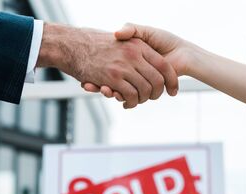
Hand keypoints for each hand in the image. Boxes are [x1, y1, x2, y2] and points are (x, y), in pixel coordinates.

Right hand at [36, 23, 177, 108]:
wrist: (72, 44)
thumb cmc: (94, 43)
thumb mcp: (120, 38)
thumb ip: (135, 48)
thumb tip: (149, 62)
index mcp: (139, 45)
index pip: (164, 66)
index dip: (171, 81)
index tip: (173, 91)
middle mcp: (134, 55)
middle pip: (157, 81)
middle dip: (157, 94)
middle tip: (152, 98)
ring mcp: (124, 66)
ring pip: (145, 91)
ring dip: (142, 100)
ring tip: (136, 101)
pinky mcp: (113, 78)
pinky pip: (130, 96)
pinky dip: (130, 103)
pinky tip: (126, 103)